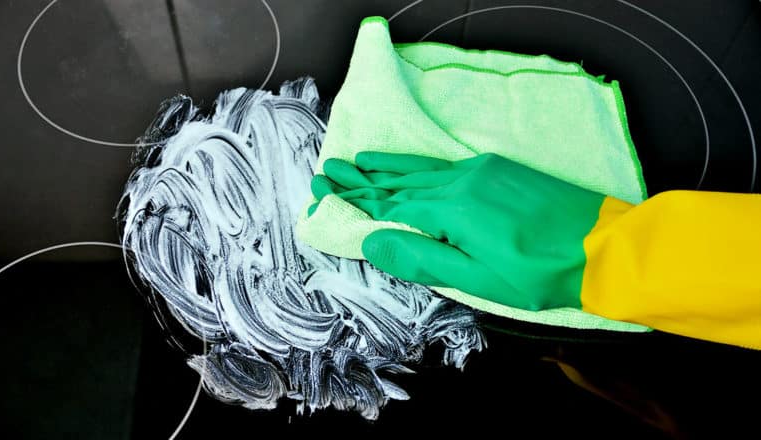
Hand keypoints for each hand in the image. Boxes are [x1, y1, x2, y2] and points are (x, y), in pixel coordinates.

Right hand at [309, 152, 606, 310]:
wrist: (601, 247)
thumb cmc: (538, 274)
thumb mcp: (477, 279)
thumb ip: (422, 259)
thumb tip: (373, 243)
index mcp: (452, 210)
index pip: (393, 207)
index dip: (359, 204)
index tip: (328, 194)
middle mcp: (461, 181)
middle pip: (402, 182)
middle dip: (365, 180)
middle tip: (330, 170)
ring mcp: (482, 170)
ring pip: (424, 169)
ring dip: (389, 167)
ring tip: (360, 160)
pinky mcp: (500, 168)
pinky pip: (447, 164)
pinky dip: (420, 164)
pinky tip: (409, 163)